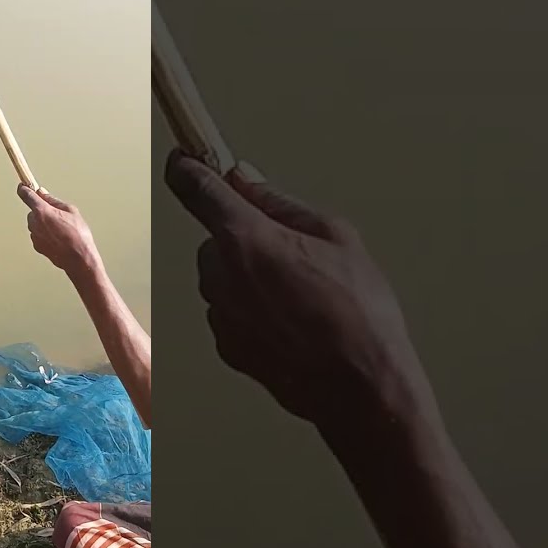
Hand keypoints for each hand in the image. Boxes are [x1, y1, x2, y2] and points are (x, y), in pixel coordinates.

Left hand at [18, 184, 100, 274]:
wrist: (78, 258)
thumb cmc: (78, 235)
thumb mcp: (70, 210)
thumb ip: (53, 200)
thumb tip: (43, 193)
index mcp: (42, 211)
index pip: (26, 195)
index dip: (24, 188)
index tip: (23, 185)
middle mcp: (34, 223)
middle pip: (33, 211)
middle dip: (42, 210)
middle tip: (57, 215)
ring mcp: (34, 235)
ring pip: (35, 223)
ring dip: (44, 223)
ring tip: (61, 229)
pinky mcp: (36, 245)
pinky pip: (38, 234)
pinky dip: (45, 234)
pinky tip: (58, 238)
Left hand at [163, 149, 429, 426]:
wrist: (362, 388)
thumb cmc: (359, 312)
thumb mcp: (337, 236)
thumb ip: (281, 204)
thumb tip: (244, 180)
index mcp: (245, 237)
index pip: (195, 188)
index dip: (186, 167)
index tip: (185, 158)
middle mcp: (220, 274)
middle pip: (216, 240)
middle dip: (244, 239)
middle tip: (293, 256)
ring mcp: (219, 313)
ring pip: (222, 278)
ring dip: (248, 277)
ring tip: (301, 298)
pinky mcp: (225, 346)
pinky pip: (229, 312)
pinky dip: (250, 311)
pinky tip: (291, 324)